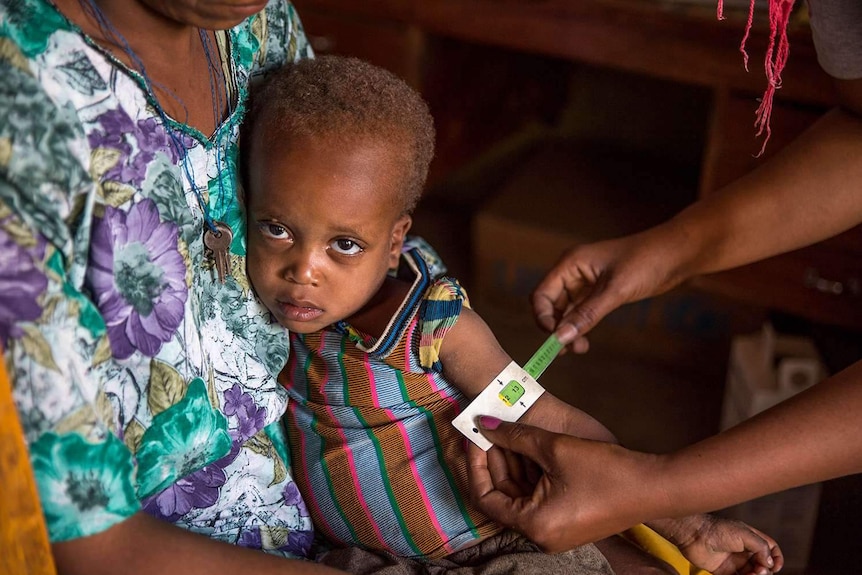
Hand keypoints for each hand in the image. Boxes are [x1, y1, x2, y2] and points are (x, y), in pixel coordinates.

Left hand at [467, 416, 662, 551]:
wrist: (655, 486)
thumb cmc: (607, 471)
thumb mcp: (555, 448)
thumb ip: (515, 436)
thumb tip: (484, 424)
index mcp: (534, 525)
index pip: (486, 497)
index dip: (476, 464)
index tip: (475, 437)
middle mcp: (541, 535)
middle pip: (502, 496)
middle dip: (494, 460)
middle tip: (487, 429)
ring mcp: (555, 531)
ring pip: (519, 495)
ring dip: (511, 464)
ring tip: (505, 432)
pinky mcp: (567, 521)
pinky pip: (537, 498)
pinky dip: (529, 474)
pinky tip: (526, 446)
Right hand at [531, 231, 684, 352]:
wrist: (677, 253)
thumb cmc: (647, 261)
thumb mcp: (616, 290)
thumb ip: (587, 315)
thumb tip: (560, 337)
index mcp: (570, 263)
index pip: (542, 294)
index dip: (543, 318)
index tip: (554, 339)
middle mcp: (573, 272)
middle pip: (551, 305)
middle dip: (556, 328)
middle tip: (567, 351)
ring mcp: (586, 282)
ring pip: (566, 312)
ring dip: (568, 330)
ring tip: (580, 349)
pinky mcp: (599, 292)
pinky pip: (580, 312)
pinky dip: (580, 327)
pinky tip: (585, 340)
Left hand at [651, 514, 783, 574]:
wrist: (694, 535)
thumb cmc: (717, 530)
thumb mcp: (743, 534)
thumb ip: (760, 546)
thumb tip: (770, 562)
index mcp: (751, 538)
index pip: (771, 549)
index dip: (776, 558)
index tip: (774, 566)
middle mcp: (744, 550)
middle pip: (763, 565)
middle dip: (764, 571)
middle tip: (758, 571)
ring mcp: (734, 561)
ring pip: (752, 574)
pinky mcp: (724, 571)